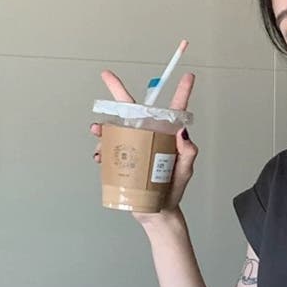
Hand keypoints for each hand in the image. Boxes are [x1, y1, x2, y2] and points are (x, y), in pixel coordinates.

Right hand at [90, 69, 197, 220]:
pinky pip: (108, 149)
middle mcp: (149, 136)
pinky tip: (100, 156)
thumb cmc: (174, 189)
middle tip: (107, 76)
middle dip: (117, 92)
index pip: (175, 109)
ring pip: (115, 128)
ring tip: (98, 132)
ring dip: (104, 127)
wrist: (158, 211)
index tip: (188, 75)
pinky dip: (102, 150)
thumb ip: (188, 153)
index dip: (183, 91)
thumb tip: (183, 133)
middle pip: (132, 110)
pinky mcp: (121, 160)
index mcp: (167, 136)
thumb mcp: (185, 171)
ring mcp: (133, 147)